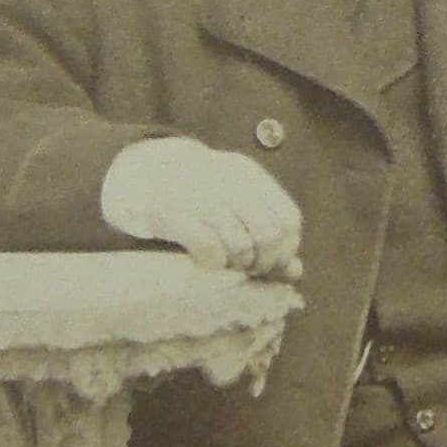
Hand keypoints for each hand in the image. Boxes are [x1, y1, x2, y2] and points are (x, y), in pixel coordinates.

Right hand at [100, 135, 302, 275]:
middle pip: (269, 235)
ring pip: (241, 246)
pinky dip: (215, 264)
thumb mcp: (240, 203)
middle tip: (252, 267)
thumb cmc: (205, 196)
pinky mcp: (176, 216)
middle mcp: (230, 183)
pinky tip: (210, 262)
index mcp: (250, 176)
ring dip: (240, 265)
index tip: (274, 260)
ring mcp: (202, 198)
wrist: (151, 174)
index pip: (289, 219)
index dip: (287, 247)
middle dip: (265, 261)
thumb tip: (295, 272)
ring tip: (231, 264)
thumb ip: (270, 233)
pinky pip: (209, 250)